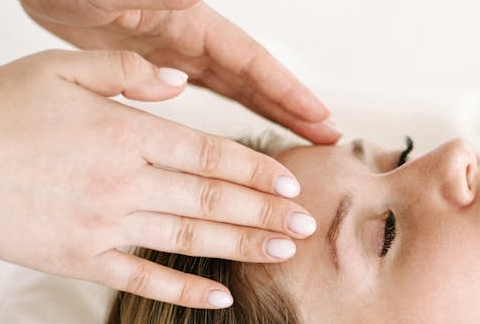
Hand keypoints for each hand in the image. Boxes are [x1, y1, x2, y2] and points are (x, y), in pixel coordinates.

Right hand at [0, 50, 315, 307]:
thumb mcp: (59, 68)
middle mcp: (123, 182)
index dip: (255, 170)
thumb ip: (126, 72)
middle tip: (308, 228)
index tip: (291, 183)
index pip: (209, 155)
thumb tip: (180, 81)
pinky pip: (143, 280)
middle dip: (266, 214)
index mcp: (124, 133)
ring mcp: (104, 226)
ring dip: (243, 248)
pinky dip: (184, 291)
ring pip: (190, 241)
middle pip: (211, 201)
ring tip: (283, 254)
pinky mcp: (80, 260)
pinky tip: (221, 298)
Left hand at [20, 0, 339, 144]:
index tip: (319, 116)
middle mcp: (188, 39)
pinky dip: (225, 117)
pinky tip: (233, 144)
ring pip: (233, 92)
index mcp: (188, 22)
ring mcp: (173, 54)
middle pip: (253, 81)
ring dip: (267, 117)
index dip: (286, 90)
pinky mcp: (151, 68)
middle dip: (291, 110)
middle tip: (328, 140)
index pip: (250, 61)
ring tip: (299, 144)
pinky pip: (201, 96)